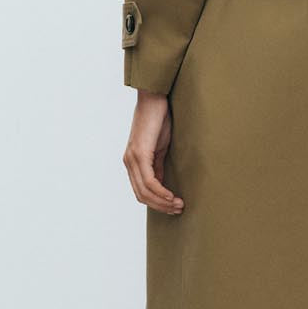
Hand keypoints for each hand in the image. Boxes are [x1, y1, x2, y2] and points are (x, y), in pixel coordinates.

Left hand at [123, 91, 184, 213]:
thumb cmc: (159, 120)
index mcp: (132, 162)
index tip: (173, 206)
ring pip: (145, 191)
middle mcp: (128, 162)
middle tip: (178, 209)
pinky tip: (172, 196)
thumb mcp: (158, 148)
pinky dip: (162, 192)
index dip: (156, 203)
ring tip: (178, 204)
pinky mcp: (140, 154)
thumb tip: (161, 185)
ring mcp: (132, 159)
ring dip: (163, 202)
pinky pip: (150, 181)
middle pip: (142, 195)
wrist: (154, 99)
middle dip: (161, 206)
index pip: (141, 191)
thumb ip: (157, 166)